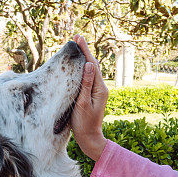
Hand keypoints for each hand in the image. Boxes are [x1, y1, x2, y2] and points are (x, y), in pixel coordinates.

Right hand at [71, 35, 108, 160]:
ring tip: (77, 47)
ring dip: (84, 58)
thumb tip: (90, 65)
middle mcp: (101, 88)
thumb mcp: (84, 103)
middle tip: (77, 38)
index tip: (79, 38)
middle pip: (93, 65)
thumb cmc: (84, 124)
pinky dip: (83, 68)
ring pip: (91, 71)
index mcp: (100, 89)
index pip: (92, 65)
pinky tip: (78, 65)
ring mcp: (97, 91)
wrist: (89, 138)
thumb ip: (86, 84)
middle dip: (85, 51)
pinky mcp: (92, 95)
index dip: (85, 50)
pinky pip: (88, 78)